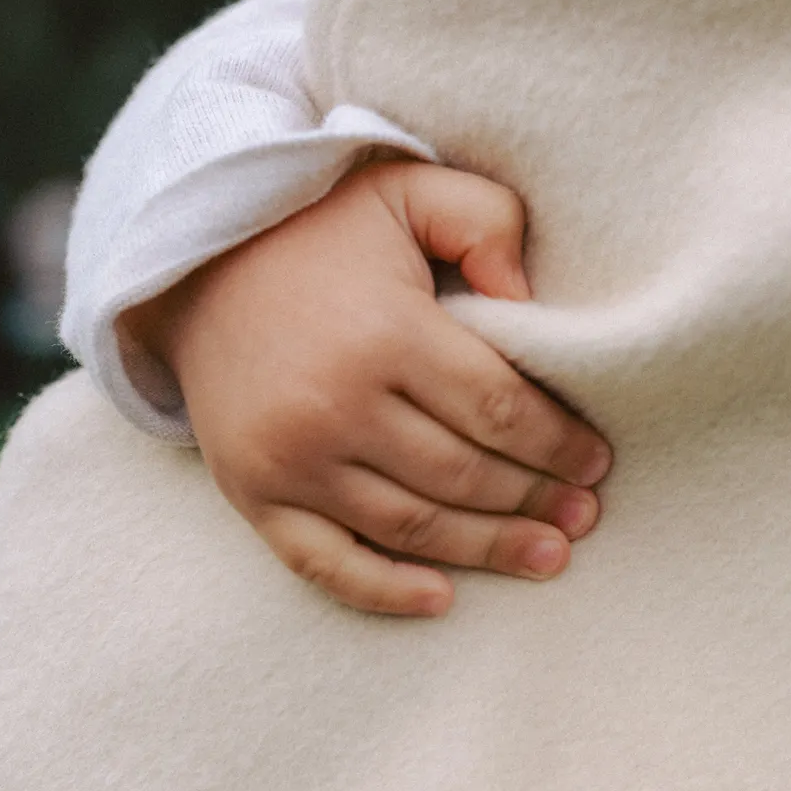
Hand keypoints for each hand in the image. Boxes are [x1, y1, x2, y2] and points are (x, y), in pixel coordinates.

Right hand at [123, 160, 611, 616]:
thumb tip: (533, 302)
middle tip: (584, 516)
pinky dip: (385, 590)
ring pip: (413, 526)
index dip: (559, 444)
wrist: (193, 265)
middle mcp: (335, 405)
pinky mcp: (253, 493)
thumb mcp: (407, 191)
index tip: (597, 462)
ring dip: (489, 549)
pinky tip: (442, 599)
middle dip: (536, 501)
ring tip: (547, 557)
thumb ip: (486, 223)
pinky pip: (325, 563)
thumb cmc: (320, 229)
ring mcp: (289, 459)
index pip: (499, 410)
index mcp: (386, 333)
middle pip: (464, 476)